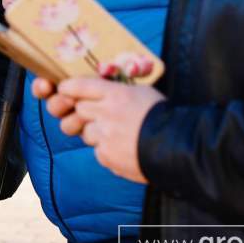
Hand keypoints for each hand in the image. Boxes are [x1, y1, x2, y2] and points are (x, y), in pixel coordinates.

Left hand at [32, 76, 164, 183]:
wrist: (178, 148)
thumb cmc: (162, 116)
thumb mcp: (142, 92)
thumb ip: (117, 91)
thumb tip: (100, 90)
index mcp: (115, 94)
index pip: (78, 86)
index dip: (68, 88)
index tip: (65, 90)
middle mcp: (106, 113)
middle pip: (78, 109)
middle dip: (85, 112)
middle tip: (99, 116)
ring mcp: (104, 136)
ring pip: (85, 132)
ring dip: (96, 133)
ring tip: (117, 135)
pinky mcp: (106, 156)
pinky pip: (97, 151)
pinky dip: (107, 151)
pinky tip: (124, 149)